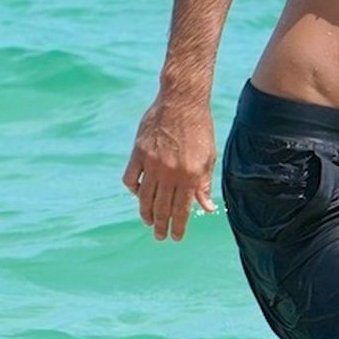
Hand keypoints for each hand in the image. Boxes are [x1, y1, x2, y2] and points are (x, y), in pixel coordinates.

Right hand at [123, 92, 215, 240]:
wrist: (182, 101)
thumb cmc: (200, 128)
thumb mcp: (208, 157)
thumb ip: (204, 184)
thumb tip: (207, 208)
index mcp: (190, 175)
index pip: (182, 209)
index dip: (179, 226)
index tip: (176, 237)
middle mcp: (170, 173)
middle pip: (162, 207)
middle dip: (161, 226)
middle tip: (160, 237)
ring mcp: (152, 163)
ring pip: (144, 197)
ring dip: (146, 213)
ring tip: (148, 222)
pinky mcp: (138, 152)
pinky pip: (130, 178)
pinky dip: (133, 189)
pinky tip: (138, 194)